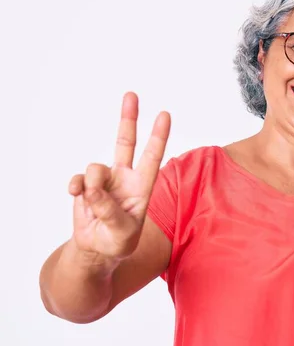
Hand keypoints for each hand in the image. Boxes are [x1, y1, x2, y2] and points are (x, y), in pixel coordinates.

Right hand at [68, 92, 170, 260]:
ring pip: (95, 168)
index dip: (159, 136)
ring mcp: (105, 180)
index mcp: (142, 187)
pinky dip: (76, 187)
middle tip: (131, 94)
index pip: (153, 157)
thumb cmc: (119, 241)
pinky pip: (78, 179)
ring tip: (94, 205)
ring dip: (92, 186)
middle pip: (126, 142)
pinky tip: (76, 196)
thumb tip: (93, 188)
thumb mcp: (122, 233)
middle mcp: (125, 178)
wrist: (96, 250)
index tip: (165, 114)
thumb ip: (110, 211)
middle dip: (128, 118)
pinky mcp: (85, 186)